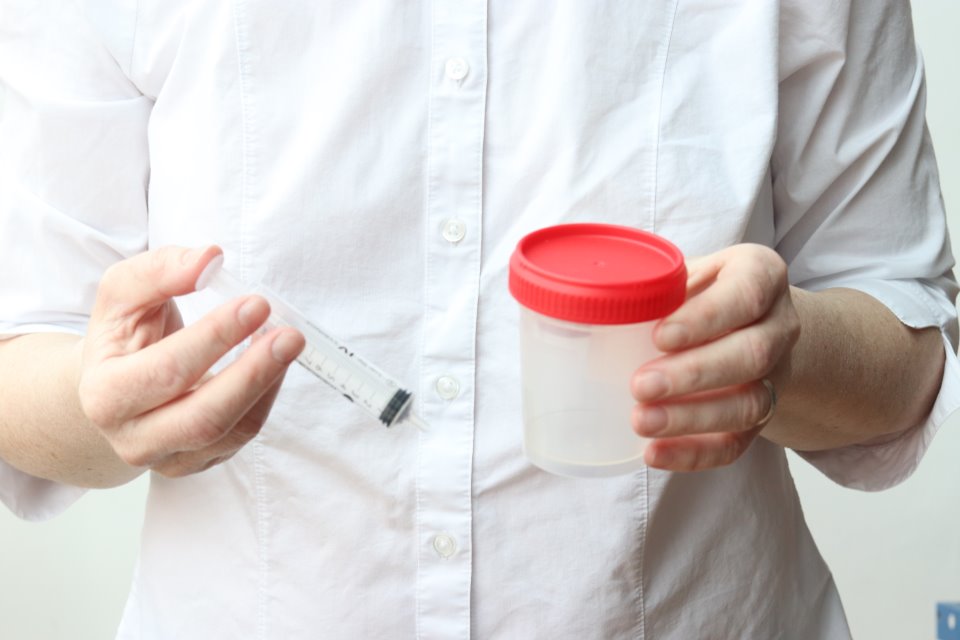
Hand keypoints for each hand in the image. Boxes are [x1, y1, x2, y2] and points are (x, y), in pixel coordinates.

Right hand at [77, 246, 304, 476]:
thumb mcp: (123, 294)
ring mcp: (168, 458)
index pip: (169, 370)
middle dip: (253, 373)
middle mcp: (133, 437)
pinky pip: (243, 435)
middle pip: (203, 416)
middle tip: (290, 335)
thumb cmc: (123, 336)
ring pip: (231, 432)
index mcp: (105, 394)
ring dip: (268, 384)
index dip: (216, 337)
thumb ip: (160, 270)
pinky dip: (266, 396)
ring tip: (288, 342)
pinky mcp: (200, 462)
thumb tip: (208, 259)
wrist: (115, 389)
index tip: (256, 304)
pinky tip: (274, 364)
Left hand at [630, 244, 799, 471]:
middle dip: (694, 374)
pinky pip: (736, 443)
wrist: (743, 321)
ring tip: (641, 421)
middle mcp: (779, 325)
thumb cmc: (696, 289)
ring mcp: (774, 375)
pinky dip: (693, 453)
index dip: (705, 319)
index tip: (660, 337)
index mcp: (760, 276)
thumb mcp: (680, 271)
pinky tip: (654, 453)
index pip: (745, 295)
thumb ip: (649, 282)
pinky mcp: (760, 417)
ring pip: (748, 404)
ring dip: (692, 418)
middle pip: (751, 354)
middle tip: (641, 385)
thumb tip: (592, 301)